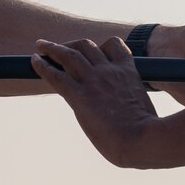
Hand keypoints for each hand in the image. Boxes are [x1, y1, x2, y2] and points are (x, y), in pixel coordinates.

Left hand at [32, 37, 157, 167]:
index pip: (114, 45)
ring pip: (69, 54)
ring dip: (52, 48)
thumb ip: (133, 104)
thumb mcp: (145, 109)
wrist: (144, 141)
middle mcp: (109, 71)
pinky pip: (56, 75)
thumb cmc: (150, 135)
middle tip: (58, 46)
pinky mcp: (80, 96)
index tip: (92, 49)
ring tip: (40, 45)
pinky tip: (35, 61)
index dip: (100, 45)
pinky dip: (43, 66)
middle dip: (71, 43)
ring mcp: (94, 81)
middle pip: (86, 45)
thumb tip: (130, 116)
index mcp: (128, 72)